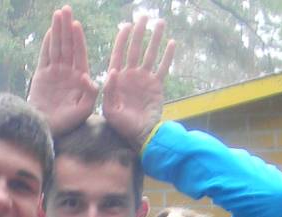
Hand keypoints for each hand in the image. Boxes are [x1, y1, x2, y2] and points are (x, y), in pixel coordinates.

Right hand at [27, 6, 97, 135]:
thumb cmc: (67, 122)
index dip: (78, 38)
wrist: (46, 128)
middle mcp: (68, 72)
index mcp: (80, 77)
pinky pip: (45, 56)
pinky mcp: (42, 75)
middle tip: (66, 9)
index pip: (79, 53)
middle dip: (67, 27)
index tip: (76, 23)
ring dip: (58, 30)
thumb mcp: (84, 109)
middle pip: (68, 45)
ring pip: (57, 47)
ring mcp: (55, 72)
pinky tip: (50, 31)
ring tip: (57, 14)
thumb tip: (88, 76)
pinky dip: (47, 44)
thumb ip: (90, 93)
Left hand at [102, 14, 175, 146]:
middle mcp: (131, 75)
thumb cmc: (122, 125)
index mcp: (118, 78)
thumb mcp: (110, 110)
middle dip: (139, 32)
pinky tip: (172, 43)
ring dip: (155, 39)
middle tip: (144, 16)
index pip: (119, 54)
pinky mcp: (157, 85)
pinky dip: (168, 56)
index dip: (122, 39)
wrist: (141, 135)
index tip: (126, 26)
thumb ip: (109, 91)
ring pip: (150, 54)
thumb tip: (112, 71)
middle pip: (135, 49)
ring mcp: (145, 79)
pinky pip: (163, 67)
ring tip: (160, 23)